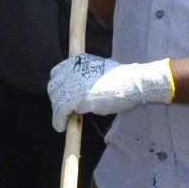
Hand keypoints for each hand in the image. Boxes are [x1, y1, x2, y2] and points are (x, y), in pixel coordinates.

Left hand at [48, 54, 172, 130]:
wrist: (134, 83)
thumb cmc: (122, 79)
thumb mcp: (99, 70)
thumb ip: (85, 77)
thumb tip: (76, 89)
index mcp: (79, 61)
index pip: (57, 73)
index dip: (57, 87)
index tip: (60, 96)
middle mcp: (74, 70)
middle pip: (54, 87)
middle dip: (56, 100)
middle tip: (62, 111)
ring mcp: (75, 84)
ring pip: (57, 101)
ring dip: (58, 113)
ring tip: (62, 122)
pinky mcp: (79, 99)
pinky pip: (61, 112)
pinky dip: (58, 121)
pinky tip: (61, 127)